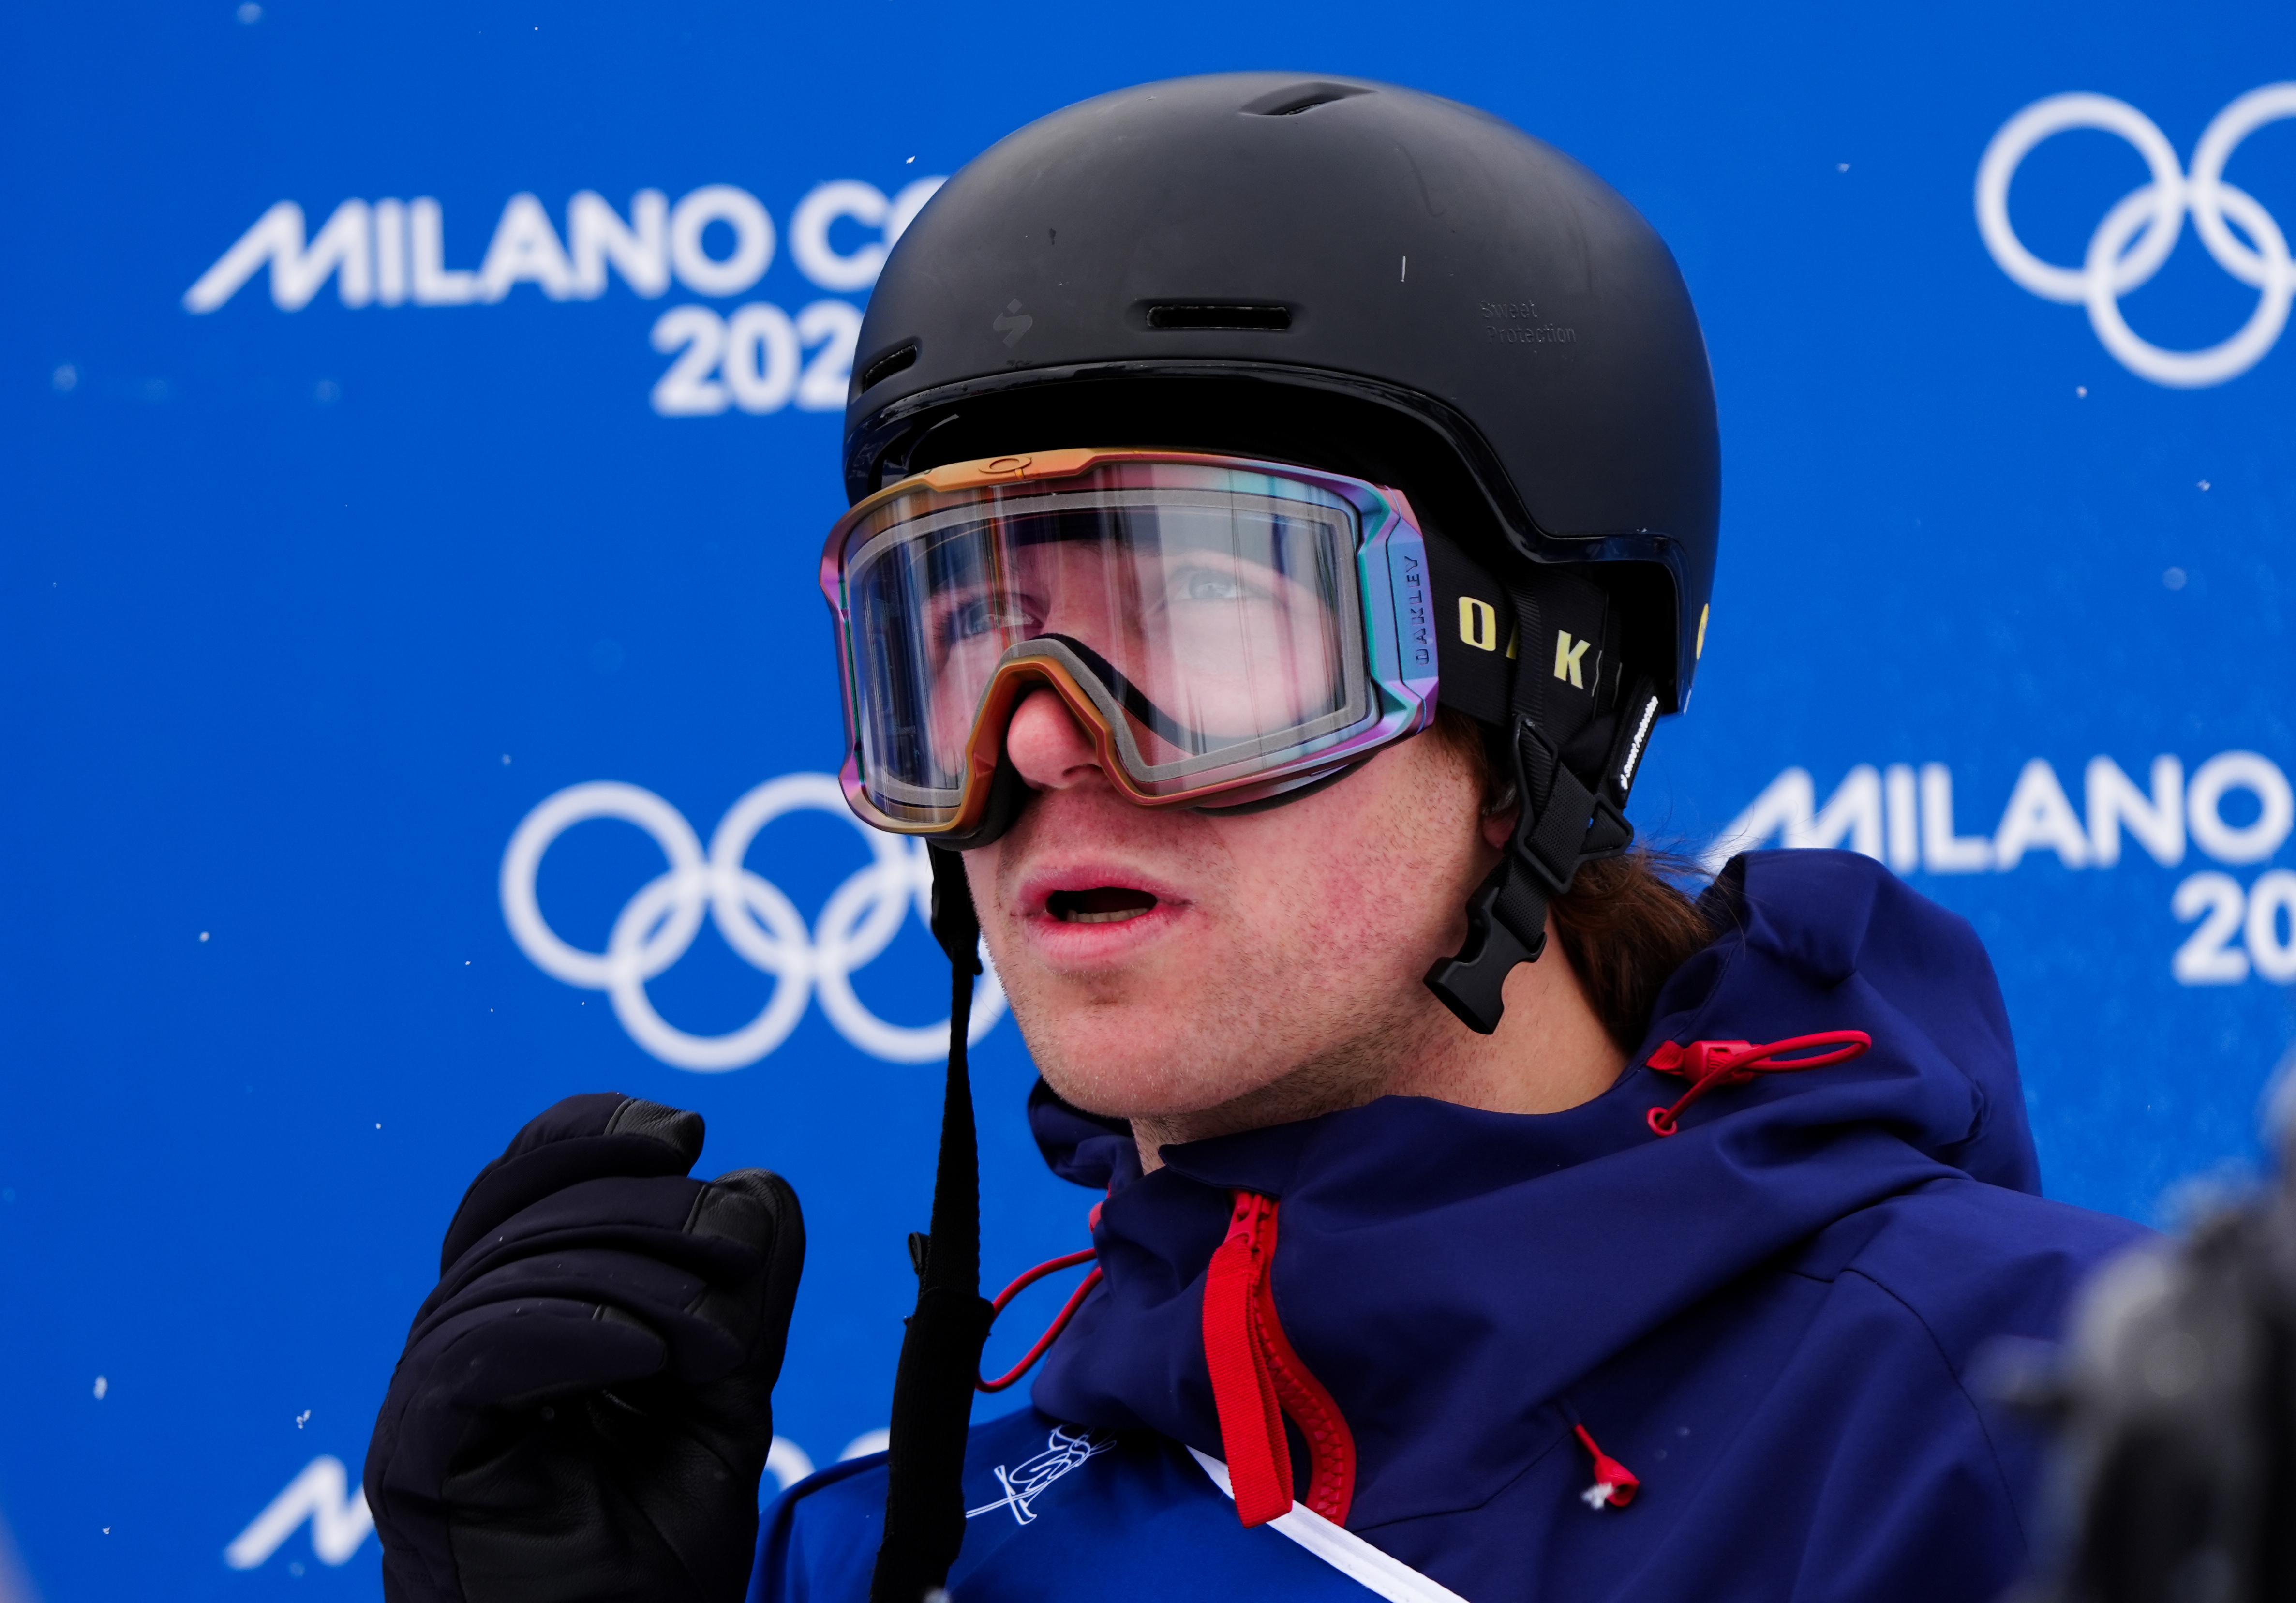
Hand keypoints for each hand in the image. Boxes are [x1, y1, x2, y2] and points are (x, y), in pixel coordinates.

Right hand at [364, 1093, 803, 1602]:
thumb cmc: (659, 1541)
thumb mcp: (726, 1389)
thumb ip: (743, 1291)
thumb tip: (758, 1187)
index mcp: (522, 1305)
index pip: (529, 1174)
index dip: (597, 1133)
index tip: (687, 1131)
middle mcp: (462, 1335)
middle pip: (530, 1211)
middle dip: (652, 1211)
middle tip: (737, 1251)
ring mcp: (429, 1393)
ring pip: (515, 1274)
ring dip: (637, 1283)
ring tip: (713, 1339)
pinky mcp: (415, 1451)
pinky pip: (481, 1352)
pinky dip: (573, 1330)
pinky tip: (643, 1352)